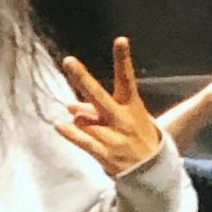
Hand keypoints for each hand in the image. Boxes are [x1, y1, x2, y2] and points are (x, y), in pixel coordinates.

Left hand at [54, 36, 163, 176]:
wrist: (152, 172)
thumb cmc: (138, 137)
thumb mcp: (127, 119)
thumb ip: (96, 111)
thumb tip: (69, 106)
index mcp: (132, 106)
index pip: (126, 78)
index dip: (123, 59)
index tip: (120, 40)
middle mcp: (122, 119)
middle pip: (99, 95)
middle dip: (83, 78)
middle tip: (69, 61)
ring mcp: (114, 137)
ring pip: (87, 121)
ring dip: (79, 118)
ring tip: (73, 115)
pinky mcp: (106, 154)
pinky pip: (85, 142)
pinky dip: (72, 134)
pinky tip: (59, 126)